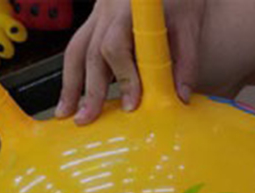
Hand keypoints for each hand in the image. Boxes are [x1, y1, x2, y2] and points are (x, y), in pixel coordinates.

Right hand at [55, 0, 206, 124]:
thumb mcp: (189, 25)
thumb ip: (186, 61)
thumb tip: (180, 98)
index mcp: (129, 8)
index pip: (116, 46)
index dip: (123, 78)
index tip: (130, 105)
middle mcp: (107, 10)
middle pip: (90, 52)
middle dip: (89, 90)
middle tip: (87, 119)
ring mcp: (97, 14)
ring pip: (75, 50)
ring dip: (70, 84)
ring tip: (65, 112)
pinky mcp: (94, 22)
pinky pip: (77, 48)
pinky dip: (73, 74)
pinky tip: (70, 97)